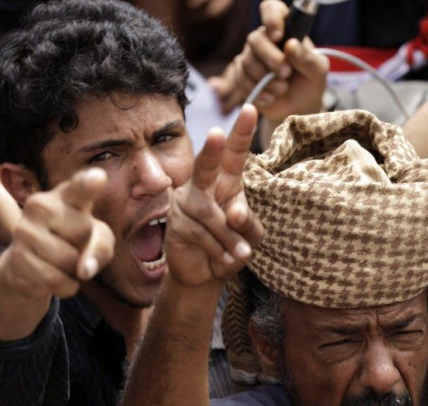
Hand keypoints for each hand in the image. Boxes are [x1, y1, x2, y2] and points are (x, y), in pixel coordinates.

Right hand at [0, 168, 113, 300]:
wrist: (28, 264)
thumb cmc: (72, 242)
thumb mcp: (98, 240)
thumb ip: (102, 247)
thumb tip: (84, 268)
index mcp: (66, 195)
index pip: (78, 188)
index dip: (88, 184)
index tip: (98, 178)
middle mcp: (41, 205)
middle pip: (84, 232)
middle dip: (86, 247)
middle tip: (72, 244)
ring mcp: (25, 230)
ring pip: (71, 261)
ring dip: (75, 270)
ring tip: (63, 261)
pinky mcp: (17, 257)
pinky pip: (57, 280)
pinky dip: (65, 285)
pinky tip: (55, 275)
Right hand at [165, 105, 263, 286]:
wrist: (206, 273)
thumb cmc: (231, 246)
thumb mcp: (249, 235)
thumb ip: (248, 223)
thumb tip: (234, 213)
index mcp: (227, 181)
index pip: (234, 154)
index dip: (241, 133)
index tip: (251, 109)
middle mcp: (204, 185)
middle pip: (207, 165)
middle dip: (212, 149)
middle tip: (217, 133)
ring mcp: (186, 202)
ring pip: (210, 213)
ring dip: (229, 237)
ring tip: (242, 253)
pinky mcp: (176, 222)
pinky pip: (199, 232)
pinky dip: (218, 248)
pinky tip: (227, 259)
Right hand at [209, 0, 327, 117]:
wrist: (299, 107)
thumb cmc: (309, 83)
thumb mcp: (317, 71)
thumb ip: (308, 58)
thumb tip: (290, 44)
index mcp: (285, 30)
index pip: (272, 9)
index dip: (271, 17)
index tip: (278, 35)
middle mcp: (265, 39)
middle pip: (255, 39)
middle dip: (270, 58)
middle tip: (286, 73)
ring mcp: (251, 57)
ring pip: (247, 61)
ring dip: (266, 79)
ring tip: (283, 88)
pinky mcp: (242, 75)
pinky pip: (241, 79)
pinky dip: (258, 91)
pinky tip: (271, 97)